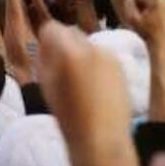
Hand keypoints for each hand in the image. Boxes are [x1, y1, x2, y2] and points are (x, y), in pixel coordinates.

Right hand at [37, 22, 132, 147]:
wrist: (101, 137)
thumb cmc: (67, 115)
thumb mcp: (46, 84)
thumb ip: (44, 57)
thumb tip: (45, 43)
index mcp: (68, 52)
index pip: (51, 28)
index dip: (46, 40)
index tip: (44, 54)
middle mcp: (90, 47)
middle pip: (70, 32)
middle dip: (63, 44)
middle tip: (59, 68)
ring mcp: (108, 55)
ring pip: (86, 44)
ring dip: (79, 53)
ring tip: (78, 79)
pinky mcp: (120, 64)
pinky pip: (100, 55)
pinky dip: (94, 62)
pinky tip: (93, 84)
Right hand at [123, 0, 164, 44]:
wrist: (161, 44)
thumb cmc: (146, 32)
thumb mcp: (131, 18)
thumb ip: (128, 4)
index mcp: (155, 0)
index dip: (133, 4)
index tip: (135, 15)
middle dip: (142, 4)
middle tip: (142, 17)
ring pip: (154, 0)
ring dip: (149, 7)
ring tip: (148, 19)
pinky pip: (162, 5)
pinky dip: (157, 10)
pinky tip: (155, 20)